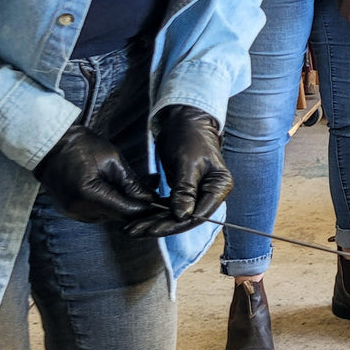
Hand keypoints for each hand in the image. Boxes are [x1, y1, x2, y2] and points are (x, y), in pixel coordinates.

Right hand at [34, 123, 155, 222]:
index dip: (146, 210)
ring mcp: (72, 212)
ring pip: (108, 216)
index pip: (126, 211)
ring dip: (122, 205)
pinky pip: (96, 213)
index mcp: (89, 195)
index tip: (162, 205)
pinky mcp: (69, 211)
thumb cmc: (81, 145)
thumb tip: (151, 199)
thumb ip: (132, 183)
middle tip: (152, 194)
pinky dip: (108, 204)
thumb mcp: (112, 159)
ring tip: (132, 188)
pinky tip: (113, 190)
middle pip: (118, 216)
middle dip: (136, 206)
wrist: (49, 143)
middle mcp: (79, 209)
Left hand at [125, 105, 232, 237]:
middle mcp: (211, 193)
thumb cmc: (189, 136)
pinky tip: (138, 219)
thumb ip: (185, 190)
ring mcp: (198, 193)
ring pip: (176, 215)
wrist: (184, 119)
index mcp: (219, 187)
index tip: (152, 228)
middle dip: (160, 226)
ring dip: (154, 222)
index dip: (175, 224)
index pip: (199, 214)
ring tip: (131, 228)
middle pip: (186, 218)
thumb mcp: (187, 162)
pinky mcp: (184, 191)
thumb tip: (182, 216)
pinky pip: (170, 207)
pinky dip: (155, 213)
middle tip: (134, 230)